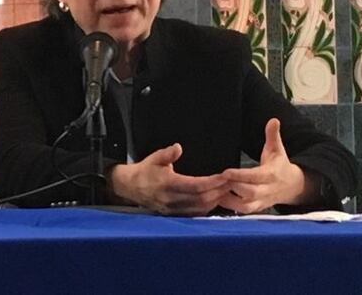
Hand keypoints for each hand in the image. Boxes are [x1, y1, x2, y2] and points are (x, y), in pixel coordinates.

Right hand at [109, 143, 228, 214]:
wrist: (130, 187)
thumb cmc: (145, 171)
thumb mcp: (154, 158)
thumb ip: (167, 154)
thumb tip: (178, 147)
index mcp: (168, 184)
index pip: (196, 185)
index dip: (212, 182)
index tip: (224, 176)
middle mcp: (172, 199)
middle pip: (202, 199)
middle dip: (218, 191)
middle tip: (231, 183)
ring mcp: (173, 209)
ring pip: (201, 208)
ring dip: (215, 200)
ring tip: (226, 191)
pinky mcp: (174, 214)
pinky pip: (195, 213)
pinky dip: (207, 207)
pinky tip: (214, 200)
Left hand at [218, 118, 315, 213]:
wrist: (292, 186)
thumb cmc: (279, 165)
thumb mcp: (277, 149)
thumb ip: (273, 136)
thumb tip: (274, 120)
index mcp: (271, 175)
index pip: (255, 177)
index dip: (241, 176)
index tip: (226, 172)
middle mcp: (267, 190)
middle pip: (250, 193)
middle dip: (233, 188)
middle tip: (216, 180)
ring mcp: (261, 202)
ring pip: (245, 206)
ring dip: (228, 200)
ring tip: (212, 191)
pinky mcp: (256, 209)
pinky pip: (242, 212)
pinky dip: (229, 207)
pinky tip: (215, 199)